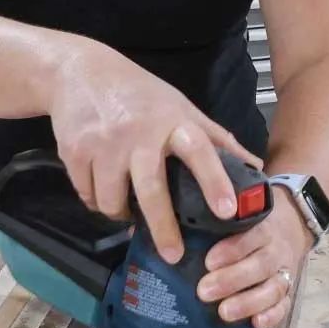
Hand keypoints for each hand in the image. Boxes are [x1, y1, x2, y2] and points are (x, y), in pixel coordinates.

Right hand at [48, 40, 264, 263]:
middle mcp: (138, 134)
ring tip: (129, 214)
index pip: (200, 152)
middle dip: (163, 227)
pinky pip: (88, 195)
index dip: (215, 181)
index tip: (227, 211)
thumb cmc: (141, 94)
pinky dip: (97, 202)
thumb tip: (255, 166)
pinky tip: (104, 193)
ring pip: (112, 201)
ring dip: (121, 215)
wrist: (78, 71)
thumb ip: (217, 138)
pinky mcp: (74, 152)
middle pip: (151, 190)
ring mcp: (103, 144)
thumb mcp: (181, 107)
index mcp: (173, 122)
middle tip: (174, 256)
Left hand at [194, 186, 312, 327]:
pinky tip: (256, 323)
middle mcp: (276, 250)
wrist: (288, 229)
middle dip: (233, 280)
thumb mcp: (238, 217)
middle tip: (204, 291)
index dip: (233, 250)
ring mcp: (284, 273)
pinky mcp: (287, 293)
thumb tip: (176, 230)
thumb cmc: (248, 227)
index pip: (252, 236)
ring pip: (274, 288)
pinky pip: (285, 305)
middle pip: (261, 265)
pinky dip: (273, 315)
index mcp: (263, 228)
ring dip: (249, 302)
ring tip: (224, 312)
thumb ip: (216, 223)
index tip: (208, 262)